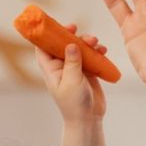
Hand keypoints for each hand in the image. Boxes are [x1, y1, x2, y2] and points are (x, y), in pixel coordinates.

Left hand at [33, 24, 106, 145]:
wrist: (88, 119)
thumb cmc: (74, 104)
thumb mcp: (72, 81)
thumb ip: (72, 62)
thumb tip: (71, 43)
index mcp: (51, 69)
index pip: (42, 47)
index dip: (47, 35)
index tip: (57, 26)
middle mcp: (61, 66)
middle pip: (63, 44)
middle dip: (72, 36)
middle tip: (79, 31)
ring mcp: (74, 68)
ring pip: (79, 48)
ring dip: (87, 43)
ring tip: (96, 43)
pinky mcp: (87, 71)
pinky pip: (91, 56)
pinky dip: (96, 51)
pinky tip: (103, 50)